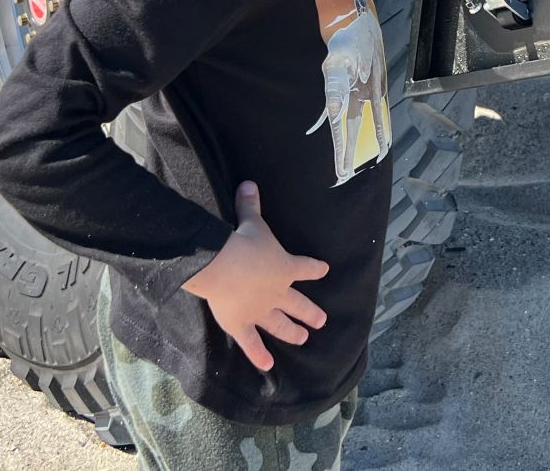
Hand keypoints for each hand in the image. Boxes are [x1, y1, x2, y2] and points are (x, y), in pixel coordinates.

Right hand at [182, 181, 329, 371]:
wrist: (225, 265)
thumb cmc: (243, 241)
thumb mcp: (250, 221)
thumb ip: (251, 205)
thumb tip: (249, 183)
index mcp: (285, 267)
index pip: (307, 268)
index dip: (316, 269)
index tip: (324, 271)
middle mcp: (278, 292)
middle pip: (298, 304)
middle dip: (311, 312)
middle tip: (322, 321)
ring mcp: (262, 311)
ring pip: (281, 325)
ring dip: (292, 332)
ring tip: (303, 338)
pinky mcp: (242, 325)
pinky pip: (252, 343)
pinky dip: (259, 355)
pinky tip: (268, 366)